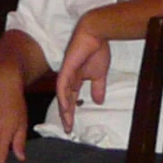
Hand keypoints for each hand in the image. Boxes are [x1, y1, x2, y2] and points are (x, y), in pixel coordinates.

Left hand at [53, 16, 112, 134]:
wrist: (96, 33)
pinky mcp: (66, 68)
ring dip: (64, 109)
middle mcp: (68, 78)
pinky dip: (64, 97)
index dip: (72, 112)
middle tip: (68, 129)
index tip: (73, 125)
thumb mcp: (100, 74)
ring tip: (67, 122)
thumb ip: (98, 88)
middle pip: (65, 100)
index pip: (72, 99)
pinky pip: (63, 85)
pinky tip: (66, 107)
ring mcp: (66, 73)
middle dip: (66, 115)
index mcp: (76, 79)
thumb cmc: (97, 50)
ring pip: (62, 95)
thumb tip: (99, 101)